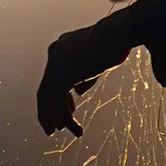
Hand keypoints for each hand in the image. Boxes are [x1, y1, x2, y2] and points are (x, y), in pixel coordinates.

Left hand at [37, 23, 116, 137]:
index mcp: (63, 47)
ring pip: (48, 98)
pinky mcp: (62, 75)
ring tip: (56, 133)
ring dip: (53, 118)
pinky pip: (59, 104)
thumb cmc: (117, 43)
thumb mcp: (99, 62)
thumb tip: (78, 91)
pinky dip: (66, 120)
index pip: (55, 76)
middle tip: (52, 128)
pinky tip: (77, 131)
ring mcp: (56, 64)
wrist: (119, 32)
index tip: (71, 109)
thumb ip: (86, 77)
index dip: (61, 96)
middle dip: (49, 109)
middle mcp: (55, 54)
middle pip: (45, 88)